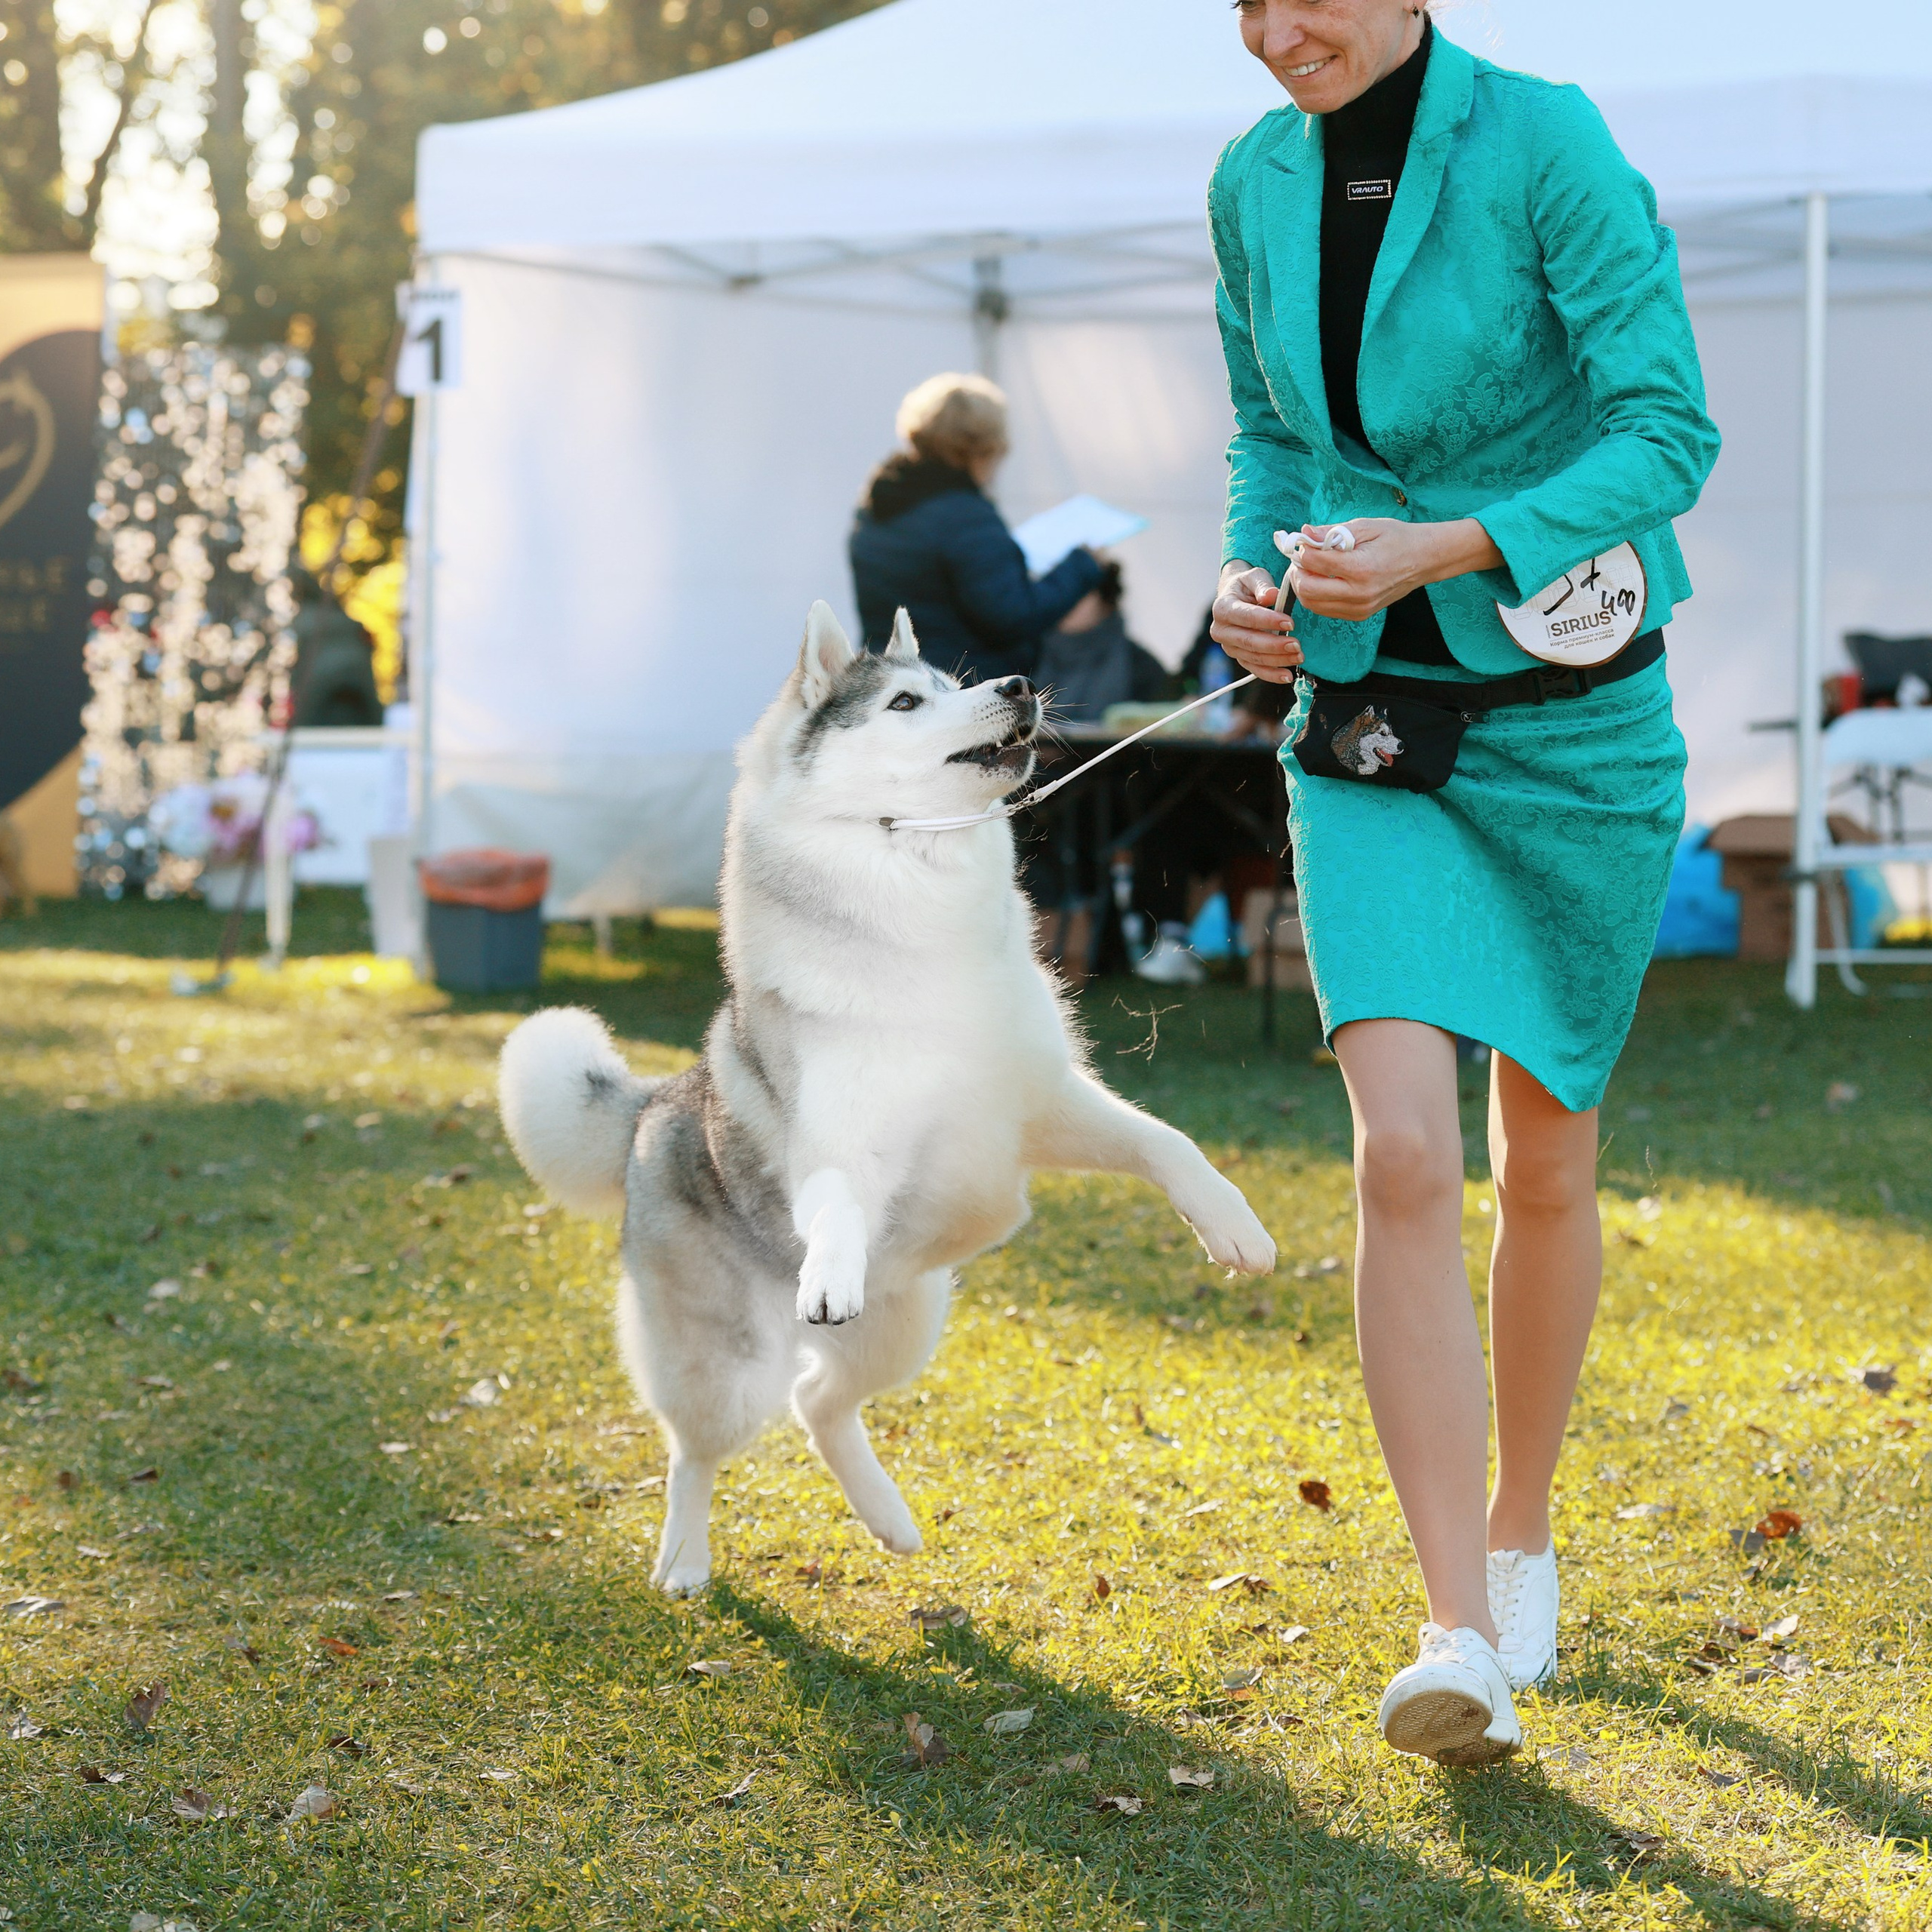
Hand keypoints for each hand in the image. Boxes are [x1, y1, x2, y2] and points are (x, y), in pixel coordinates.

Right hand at [1210, 562, 1301, 683]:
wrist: (1237, 597)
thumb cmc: (1248, 586)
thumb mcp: (1254, 577)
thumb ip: (1262, 584)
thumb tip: (1271, 595)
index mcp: (1222, 607)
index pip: (1246, 616)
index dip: (1268, 621)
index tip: (1290, 623)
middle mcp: (1221, 630)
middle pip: (1249, 641)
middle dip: (1274, 645)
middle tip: (1297, 645)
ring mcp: (1229, 646)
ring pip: (1253, 658)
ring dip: (1277, 660)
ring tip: (1299, 656)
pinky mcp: (1239, 657)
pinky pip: (1254, 669)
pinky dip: (1271, 675)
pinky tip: (1287, 676)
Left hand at [1291, 517, 1503, 619]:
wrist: (1424, 560)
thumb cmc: (1396, 538)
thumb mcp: (1365, 527)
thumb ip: (1332, 531)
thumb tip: (1304, 532)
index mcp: (1361, 568)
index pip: (1315, 563)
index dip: (1303, 551)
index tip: (1304, 542)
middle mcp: (1359, 593)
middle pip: (1308, 590)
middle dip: (1298, 572)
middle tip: (1301, 558)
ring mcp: (1359, 608)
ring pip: (1312, 604)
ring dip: (1304, 585)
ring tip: (1311, 568)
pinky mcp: (1359, 615)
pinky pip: (1325, 609)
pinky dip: (1317, 595)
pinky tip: (1323, 579)